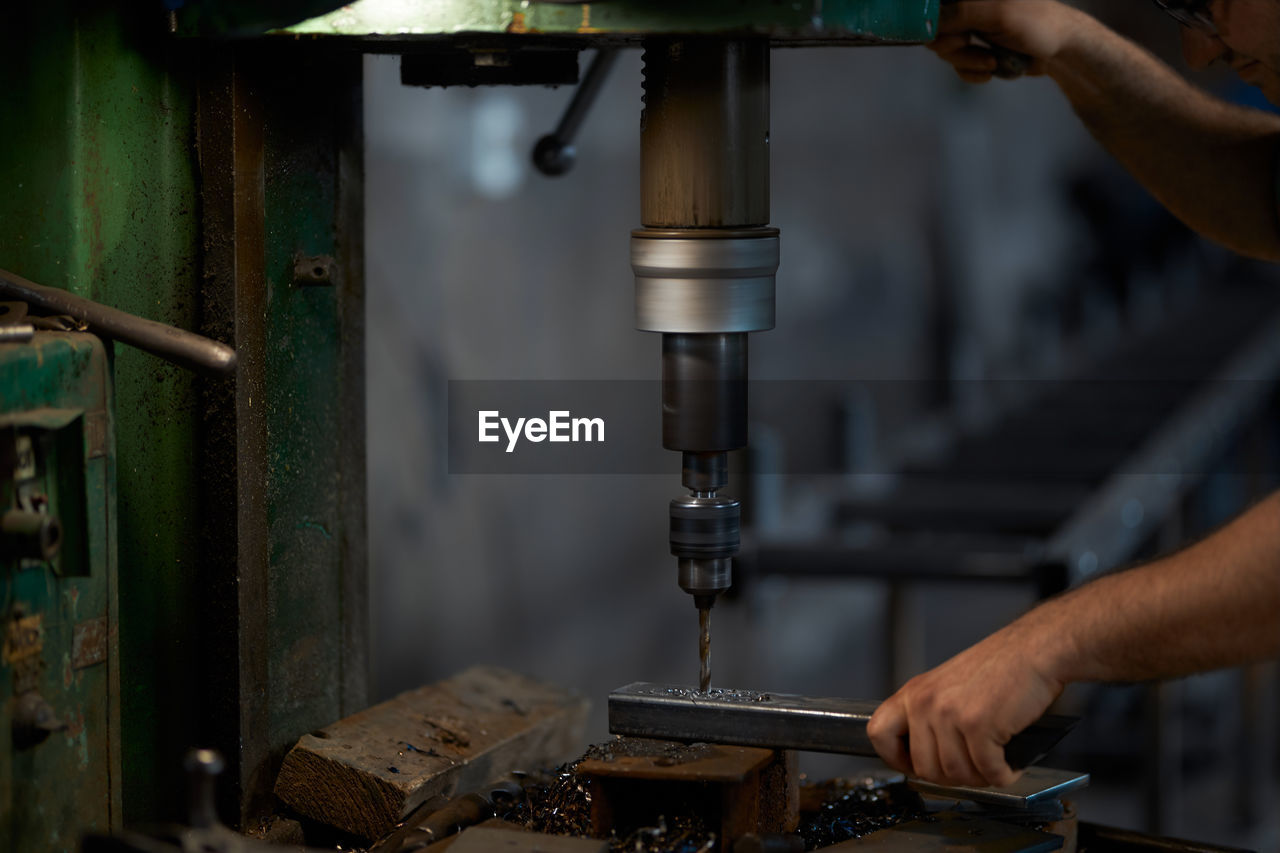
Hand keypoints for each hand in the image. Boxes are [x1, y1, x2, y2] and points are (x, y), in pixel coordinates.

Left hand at [866, 622, 1065, 787]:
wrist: (1034, 650)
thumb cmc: (1000, 666)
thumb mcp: (947, 685)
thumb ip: (930, 715)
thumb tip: (925, 756)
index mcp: (914, 692)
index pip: (878, 733)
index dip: (895, 758)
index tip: (914, 766)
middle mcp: (925, 702)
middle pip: (923, 768)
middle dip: (952, 777)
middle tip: (973, 768)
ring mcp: (949, 714)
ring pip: (955, 774)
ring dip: (980, 777)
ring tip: (994, 763)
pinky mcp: (978, 725)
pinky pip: (987, 772)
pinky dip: (1002, 775)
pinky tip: (1010, 764)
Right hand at [930, 0, 1089, 82]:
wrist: (1060, 50)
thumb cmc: (1037, 24)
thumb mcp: (998, 14)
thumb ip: (960, 12)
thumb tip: (927, 21)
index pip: (933, 4)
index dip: (930, 20)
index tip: (949, 34)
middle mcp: (968, 4)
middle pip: (934, 28)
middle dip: (952, 45)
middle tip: (969, 46)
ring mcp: (970, 25)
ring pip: (944, 48)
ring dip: (966, 60)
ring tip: (991, 62)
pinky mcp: (974, 46)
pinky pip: (957, 62)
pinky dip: (971, 71)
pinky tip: (991, 70)